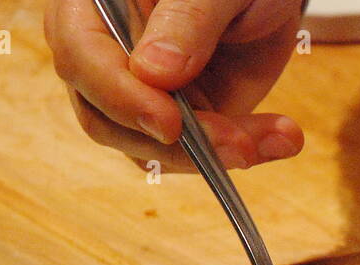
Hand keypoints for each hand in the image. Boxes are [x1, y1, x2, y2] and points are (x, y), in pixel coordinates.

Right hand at [44, 0, 304, 170]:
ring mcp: (135, 91)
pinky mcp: (173, 119)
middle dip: (174, 143)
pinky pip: (189, 155)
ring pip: (147, 147)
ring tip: (279, 138)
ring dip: (214, 154)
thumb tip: (151, 73)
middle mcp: (103, 51)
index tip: (171, 122)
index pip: (79, 53)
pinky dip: (236, 153)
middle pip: (103, 116)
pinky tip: (280, 140)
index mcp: (92, 3)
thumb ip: (186, 19)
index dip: (120, 95)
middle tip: (240, 145)